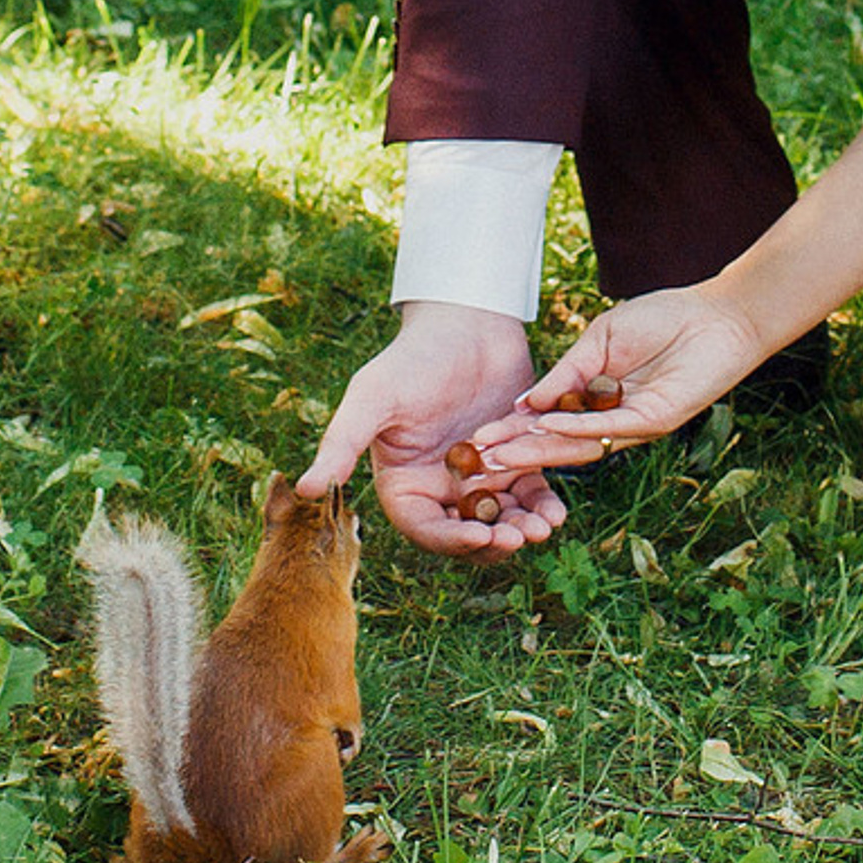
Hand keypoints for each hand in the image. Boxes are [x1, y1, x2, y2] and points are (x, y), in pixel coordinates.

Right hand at [299, 302, 566, 560]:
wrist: (466, 322)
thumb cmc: (411, 358)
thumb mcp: (373, 398)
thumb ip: (342, 444)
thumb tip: (304, 488)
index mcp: (403, 485)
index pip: (425, 528)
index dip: (451, 541)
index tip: (480, 537)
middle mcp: (441, 488)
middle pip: (468, 532)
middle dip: (494, 541)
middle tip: (519, 537)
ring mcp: (480, 477)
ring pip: (503, 518)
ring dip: (522, 529)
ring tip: (543, 528)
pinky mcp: (516, 459)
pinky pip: (531, 493)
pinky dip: (543, 505)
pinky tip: (558, 511)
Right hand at [465, 288, 771, 478]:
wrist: (717, 316)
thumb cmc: (662, 320)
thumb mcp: (601, 339)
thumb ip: (567, 372)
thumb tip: (525, 403)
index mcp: (595, 401)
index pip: (547, 423)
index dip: (512, 431)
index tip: (474, 438)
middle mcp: (611, 422)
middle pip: (557, 444)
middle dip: (516, 452)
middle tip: (475, 463)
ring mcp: (632, 426)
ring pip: (579, 445)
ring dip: (539, 450)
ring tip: (501, 455)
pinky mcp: (654, 421)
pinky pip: (609, 429)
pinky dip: (577, 429)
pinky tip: (547, 428)